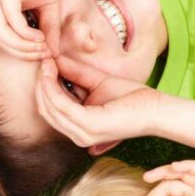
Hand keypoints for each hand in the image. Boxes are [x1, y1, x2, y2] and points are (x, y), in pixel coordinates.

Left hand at [0, 0, 64, 58]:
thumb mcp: (49, 7)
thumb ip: (49, 30)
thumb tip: (53, 54)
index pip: (3, 40)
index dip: (24, 53)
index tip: (45, 55)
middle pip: (0, 41)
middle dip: (24, 53)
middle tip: (45, 55)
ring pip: (2, 35)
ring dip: (24, 47)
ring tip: (44, 47)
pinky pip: (11, 20)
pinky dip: (26, 34)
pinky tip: (40, 36)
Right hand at [35, 57, 161, 151]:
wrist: (154, 108)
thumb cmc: (130, 97)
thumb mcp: (96, 81)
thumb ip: (75, 74)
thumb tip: (54, 60)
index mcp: (79, 128)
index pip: (51, 110)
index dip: (43, 86)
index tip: (44, 63)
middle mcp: (78, 135)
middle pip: (46, 109)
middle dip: (40, 84)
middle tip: (42, 61)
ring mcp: (83, 133)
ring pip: (50, 107)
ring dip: (44, 83)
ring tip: (47, 63)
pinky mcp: (89, 126)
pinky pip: (61, 106)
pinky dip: (52, 87)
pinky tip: (53, 70)